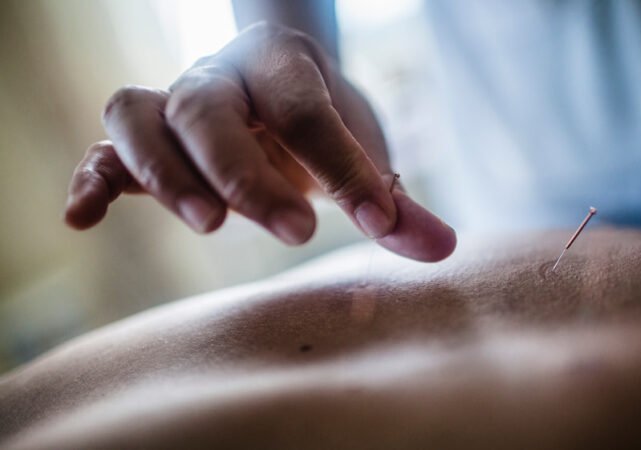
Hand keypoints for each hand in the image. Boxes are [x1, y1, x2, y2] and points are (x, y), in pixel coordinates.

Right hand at [64, 22, 454, 261]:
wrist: (273, 88)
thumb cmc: (319, 120)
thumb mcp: (362, 149)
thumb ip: (396, 202)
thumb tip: (442, 250)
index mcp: (282, 64)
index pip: (305, 109)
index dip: (343, 165)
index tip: (380, 222)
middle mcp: (218, 77)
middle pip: (207, 110)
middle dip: (247, 174)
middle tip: (297, 231)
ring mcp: (173, 104)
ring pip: (139, 116)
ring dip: (164, 172)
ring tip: (209, 225)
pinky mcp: (144, 141)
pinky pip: (103, 149)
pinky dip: (91, 178)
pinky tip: (83, 217)